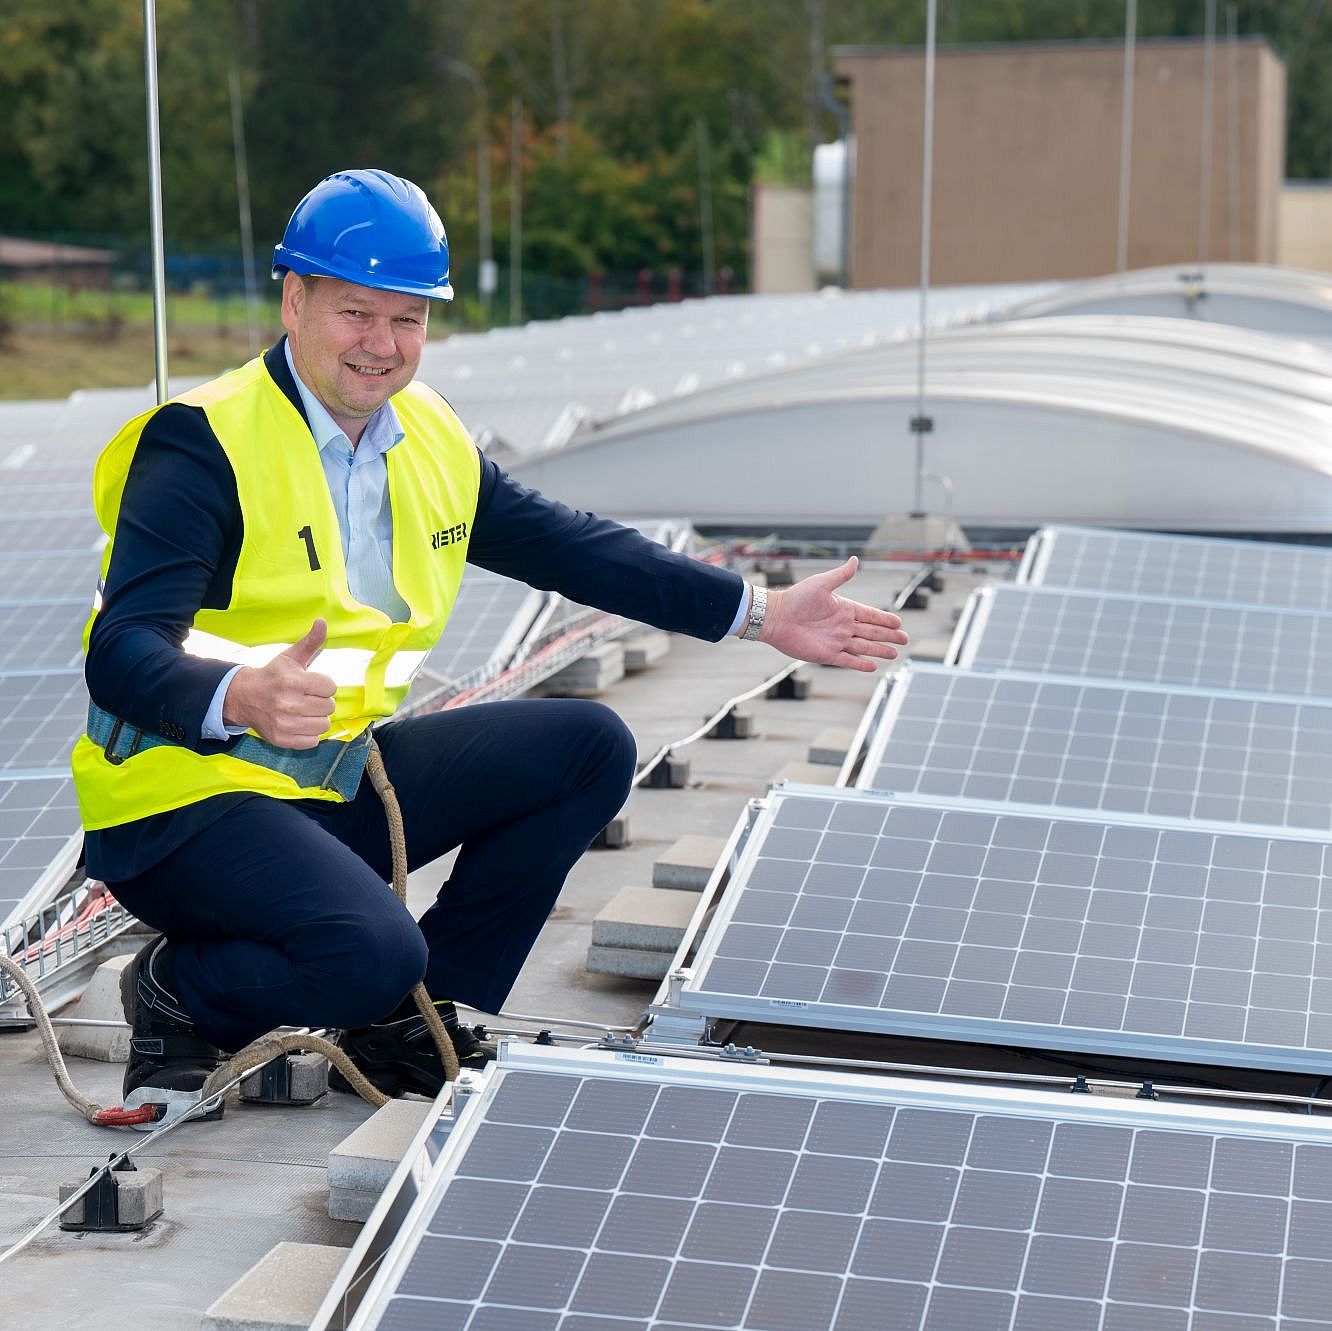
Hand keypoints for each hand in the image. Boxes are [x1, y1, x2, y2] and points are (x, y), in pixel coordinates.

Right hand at [221, 619, 336, 747]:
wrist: (244, 697)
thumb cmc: (272, 676)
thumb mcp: (290, 657)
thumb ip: (310, 642)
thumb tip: (322, 622)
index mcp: (292, 682)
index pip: (330, 687)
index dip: (324, 685)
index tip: (312, 685)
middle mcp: (288, 704)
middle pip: (328, 707)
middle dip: (321, 701)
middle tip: (307, 698)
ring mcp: (284, 723)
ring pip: (323, 725)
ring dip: (317, 718)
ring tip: (304, 711)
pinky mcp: (281, 739)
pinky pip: (312, 741)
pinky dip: (309, 734)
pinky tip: (299, 724)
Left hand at [757, 557, 908, 671]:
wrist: (775, 617)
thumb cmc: (796, 598)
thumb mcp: (821, 583)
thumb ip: (841, 575)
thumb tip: (855, 560)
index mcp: (843, 608)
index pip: (870, 615)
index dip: (884, 619)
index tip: (899, 622)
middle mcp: (842, 626)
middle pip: (871, 632)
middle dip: (888, 636)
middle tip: (905, 639)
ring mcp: (835, 641)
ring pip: (863, 647)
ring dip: (879, 650)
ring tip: (894, 654)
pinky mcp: (826, 654)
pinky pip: (847, 660)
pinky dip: (860, 664)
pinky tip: (873, 666)